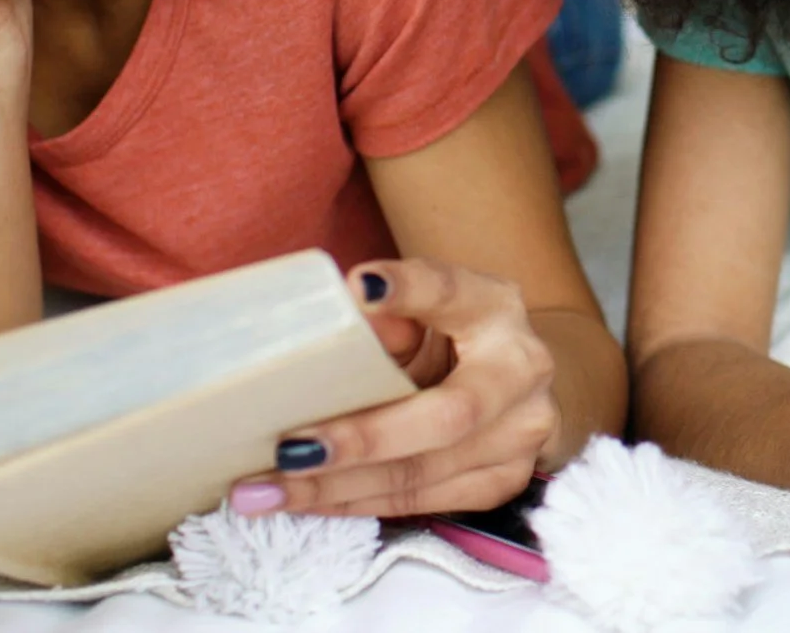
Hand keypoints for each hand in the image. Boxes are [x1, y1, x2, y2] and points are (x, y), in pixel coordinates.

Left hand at [228, 258, 556, 517]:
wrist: (513, 380)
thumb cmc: (450, 335)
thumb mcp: (421, 310)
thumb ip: (387, 315)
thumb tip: (344, 313)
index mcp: (494, 307)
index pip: (451, 292)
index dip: (409, 290)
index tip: (361, 286)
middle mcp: (521, 370)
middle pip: (446, 416)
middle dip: (361, 439)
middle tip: (287, 451)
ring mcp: (521, 433)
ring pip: (424, 473)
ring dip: (339, 487)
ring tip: (267, 491)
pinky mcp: (504, 480)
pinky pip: (422, 501)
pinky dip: (357, 504)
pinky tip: (308, 502)